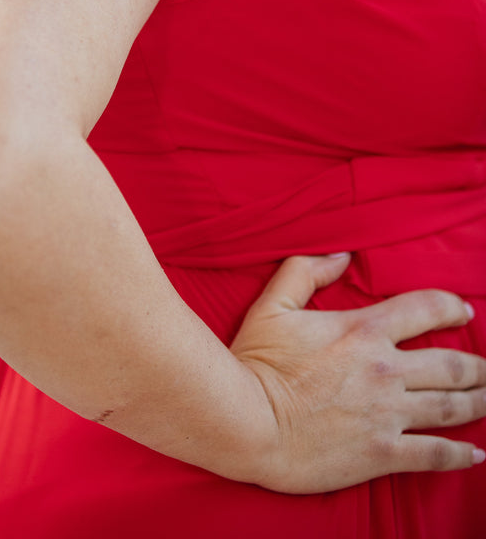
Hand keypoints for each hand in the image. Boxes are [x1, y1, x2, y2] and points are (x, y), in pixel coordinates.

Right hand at [229, 254, 485, 492]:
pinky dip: (461, 454)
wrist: (247, 422)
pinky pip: (434, 454)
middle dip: (477, 365)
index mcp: (363, 331)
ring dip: (479, 402)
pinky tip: (476, 453)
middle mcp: (385, 370)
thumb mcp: (273, 304)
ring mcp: (388, 414)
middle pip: (451, 364)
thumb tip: (340, 254)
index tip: (464, 312)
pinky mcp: (382, 453)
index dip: (450, 307)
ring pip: (452, 406)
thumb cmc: (256, 361)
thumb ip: (306, 272)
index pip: (423, 309)